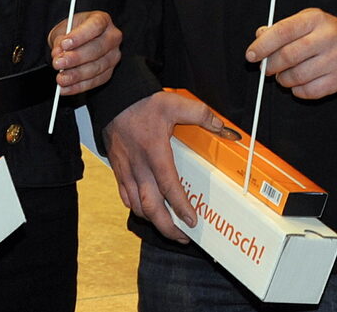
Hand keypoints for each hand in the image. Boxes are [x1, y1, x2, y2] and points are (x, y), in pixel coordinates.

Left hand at [48, 10, 121, 93]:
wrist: (77, 42)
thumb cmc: (73, 33)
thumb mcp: (63, 30)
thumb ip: (60, 40)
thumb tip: (59, 52)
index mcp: (102, 20)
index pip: (95, 26)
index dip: (80, 36)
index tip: (64, 44)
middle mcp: (112, 37)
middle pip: (97, 49)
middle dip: (76, 58)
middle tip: (58, 63)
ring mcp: (113, 56)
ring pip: (97, 67)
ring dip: (76, 75)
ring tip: (61, 78)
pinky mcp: (109, 72)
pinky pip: (95, 81)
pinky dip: (79, 86)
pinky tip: (66, 88)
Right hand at [102, 91, 221, 241]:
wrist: (114, 99)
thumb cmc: (143, 103)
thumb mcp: (174, 103)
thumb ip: (200, 114)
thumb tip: (223, 127)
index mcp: (155, 152)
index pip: (169, 186)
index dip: (180, 207)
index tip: (192, 221)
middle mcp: (139, 167)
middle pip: (150, 207)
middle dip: (167, 227)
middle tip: (183, 236)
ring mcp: (126, 171)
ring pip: (137, 207)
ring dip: (153, 221)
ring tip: (169, 227)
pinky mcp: (118, 170)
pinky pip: (125, 197)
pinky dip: (137, 209)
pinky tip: (148, 210)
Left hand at [246, 8, 336, 98]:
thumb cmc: (325, 33)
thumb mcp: (305, 21)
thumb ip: (281, 28)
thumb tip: (260, 36)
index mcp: (315, 19)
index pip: (283, 31)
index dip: (263, 45)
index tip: (251, 55)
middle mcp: (328, 38)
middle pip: (288, 56)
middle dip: (271, 65)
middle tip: (266, 68)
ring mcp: (336, 59)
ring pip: (297, 76)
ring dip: (283, 79)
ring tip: (282, 76)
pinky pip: (309, 91)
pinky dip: (297, 91)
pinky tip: (297, 84)